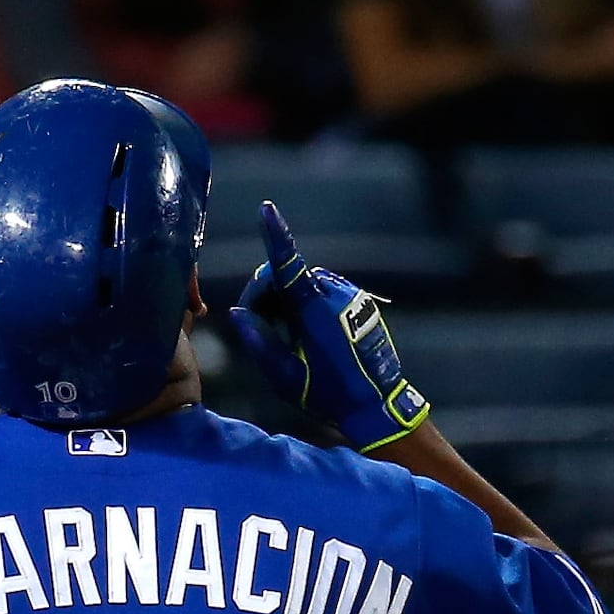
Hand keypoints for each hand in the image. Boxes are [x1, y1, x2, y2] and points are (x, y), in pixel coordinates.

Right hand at [226, 203, 429, 452]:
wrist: (377, 403)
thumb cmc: (327, 396)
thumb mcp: (285, 377)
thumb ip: (259, 342)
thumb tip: (236, 314)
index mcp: (314, 311)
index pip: (288, 265)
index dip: (275, 235)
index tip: (266, 210)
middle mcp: (334, 295)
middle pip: (287, 277)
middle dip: (265, 295)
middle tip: (259, 329)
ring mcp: (349, 296)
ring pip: (304, 284)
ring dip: (285, 303)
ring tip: (288, 340)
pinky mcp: (358, 302)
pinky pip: (322, 293)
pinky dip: (305, 306)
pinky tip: (307, 337)